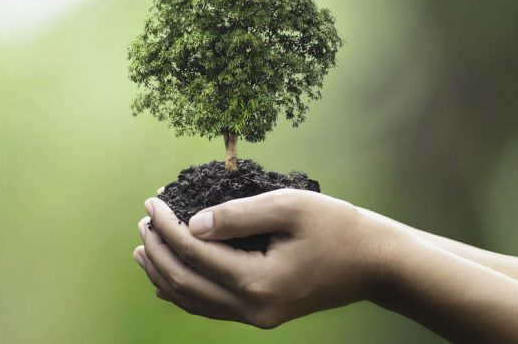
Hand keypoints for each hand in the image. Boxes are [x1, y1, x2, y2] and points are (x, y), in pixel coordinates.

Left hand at [133, 189, 390, 327]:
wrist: (373, 264)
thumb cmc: (337, 228)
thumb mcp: (289, 207)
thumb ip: (237, 215)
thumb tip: (193, 223)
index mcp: (257, 281)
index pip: (194, 253)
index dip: (167, 226)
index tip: (153, 201)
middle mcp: (252, 308)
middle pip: (185, 282)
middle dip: (158, 250)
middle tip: (143, 221)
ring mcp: (256, 316)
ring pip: (193, 300)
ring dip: (164, 273)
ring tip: (143, 249)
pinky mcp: (262, 313)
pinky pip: (210, 307)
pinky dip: (184, 290)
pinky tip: (171, 277)